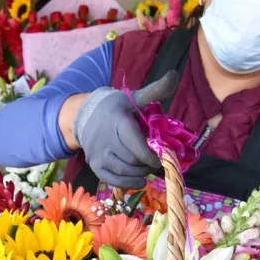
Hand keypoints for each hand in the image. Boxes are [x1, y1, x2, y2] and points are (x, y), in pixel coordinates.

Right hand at [69, 71, 178, 187]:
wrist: (85, 116)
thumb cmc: (116, 107)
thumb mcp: (134, 97)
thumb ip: (155, 90)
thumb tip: (174, 75)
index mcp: (118, 122)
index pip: (136, 145)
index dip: (152, 155)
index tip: (162, 156)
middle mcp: (105, 140)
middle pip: (133, 160)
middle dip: (148, 163)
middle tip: (156, 160)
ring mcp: (98, 154)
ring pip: (125, 171)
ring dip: (141, 173)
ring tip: (147, 167)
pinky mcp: (95, 165)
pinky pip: (112, 180)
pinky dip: (128, 183)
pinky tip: (139, 180)